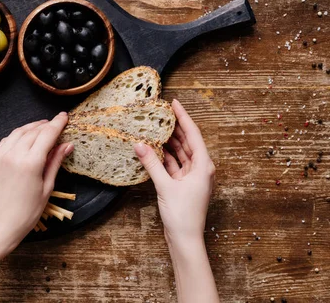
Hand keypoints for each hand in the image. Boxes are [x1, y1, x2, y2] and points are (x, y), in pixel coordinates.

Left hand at [0, 113, 72, 302]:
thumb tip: (67, 144)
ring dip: (31, 127)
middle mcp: (13, 154)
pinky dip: (17, 136)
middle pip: (33, 131)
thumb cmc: (26, 213)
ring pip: (18, 132)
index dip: (57, 123)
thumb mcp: (46, 188)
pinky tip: (24, 138)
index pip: (47, 134)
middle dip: (45, 125)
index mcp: (30, 163)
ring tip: (41, 128)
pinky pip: (5, 141)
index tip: (64, 116)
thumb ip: (55, 162)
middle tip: (55, 123)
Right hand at [134, 99, 214, 245]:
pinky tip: (153, 149)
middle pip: (187, 141)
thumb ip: (152, 163)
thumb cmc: (182, 214)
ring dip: (168, 142)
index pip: (193, 134)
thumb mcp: (165, 185)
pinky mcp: (183, 184)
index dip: (183, 117)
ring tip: (155, 127)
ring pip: (180, 153)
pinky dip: (164, 157)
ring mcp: (192, 177)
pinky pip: (174, 164)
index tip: (174, 103)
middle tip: (161, 113)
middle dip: (175, 127)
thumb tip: (139, 144)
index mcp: (204, 166)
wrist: (185, 239)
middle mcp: (201, 169)